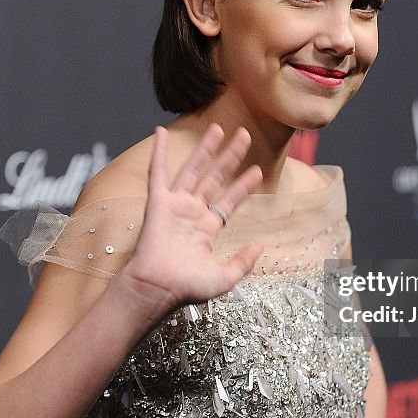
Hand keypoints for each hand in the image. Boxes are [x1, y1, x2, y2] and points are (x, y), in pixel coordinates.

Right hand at [117, 124, 261, 320]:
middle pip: (215, 178)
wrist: (158, 288)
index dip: (242, 185)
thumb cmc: (185, 287)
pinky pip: (158, 172)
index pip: (229, 200)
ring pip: (193, 170)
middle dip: (230, 157)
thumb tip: (260, 247)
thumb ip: (243, 263)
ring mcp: (175, 206)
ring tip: (218, 128)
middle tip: (244, 135)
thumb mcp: (223, 277)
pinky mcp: (158, 202)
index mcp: (206, 229)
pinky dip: (160, 152)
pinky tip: (162, 132)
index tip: (257, 170)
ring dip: (205, 149)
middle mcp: (192, 213)